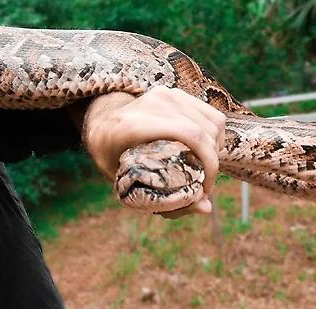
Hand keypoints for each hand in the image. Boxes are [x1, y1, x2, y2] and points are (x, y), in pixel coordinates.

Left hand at [82, 86, 225, 216]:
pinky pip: (210, 114)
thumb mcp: (128, 183)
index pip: (191, 136)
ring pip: (213, 122)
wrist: (99, 121)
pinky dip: (215, 136)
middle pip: (205, 132)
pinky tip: (206, 153)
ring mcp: (165, 94)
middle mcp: (152, 103)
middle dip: (213, 163)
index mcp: (134, 124)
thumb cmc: (110, 157)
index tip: (205, 190)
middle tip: (205, 187)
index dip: (209, 165)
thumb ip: (165, 198)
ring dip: (216, 150)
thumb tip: (207, 209)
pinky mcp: (175, 92)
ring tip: (206, 171)